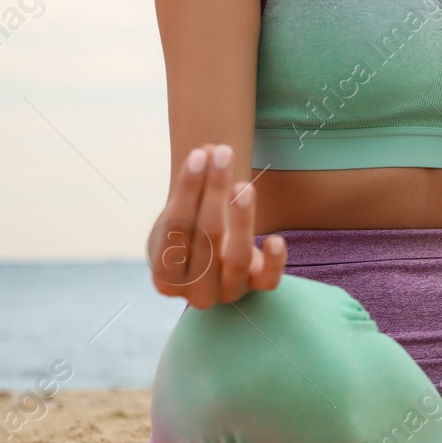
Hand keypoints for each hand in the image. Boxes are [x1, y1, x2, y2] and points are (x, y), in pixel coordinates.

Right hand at [148, 142, 285, 307]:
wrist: (216, 262)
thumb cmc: (194, 233)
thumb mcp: (184, 216)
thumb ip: (194, 188)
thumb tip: (209, 150)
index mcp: (165, 278)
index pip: (175, 230)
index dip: (188, 190)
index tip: (200, 155)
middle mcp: (196, 292)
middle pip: (206, 239)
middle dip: (213, 192)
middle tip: (222, 154)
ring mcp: (229, 293)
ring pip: (238, 258)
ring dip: (242, 219)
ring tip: (244, 185)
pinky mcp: (259, 289)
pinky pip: (270, 282)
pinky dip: (274, 261)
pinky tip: (276, 239)